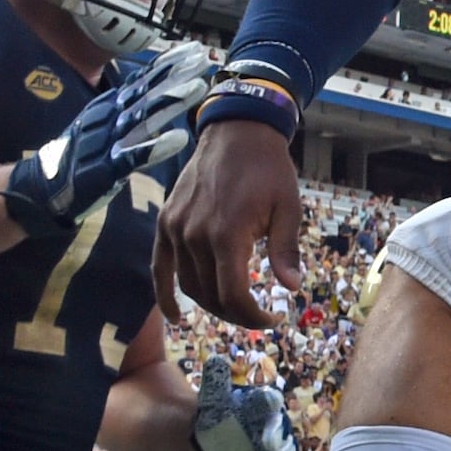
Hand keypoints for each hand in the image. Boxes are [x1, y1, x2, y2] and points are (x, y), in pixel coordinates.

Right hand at [4, 42, 215, 242]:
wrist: (46, 187)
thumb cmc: (83, 154)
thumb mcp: (104, 122)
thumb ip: (128, 105)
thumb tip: (154, 83)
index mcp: (109, 105)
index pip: (142, 79)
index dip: (168, 63)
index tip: (193, 48)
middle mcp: (108, 117)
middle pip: (146, 91)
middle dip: (176, 74)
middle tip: (203, 59)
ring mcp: (106, 141)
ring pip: (142, 117)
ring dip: (170, 102)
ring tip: (197, 87)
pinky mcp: (104, 169)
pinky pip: (132, 156)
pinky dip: (155, 147)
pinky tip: (177, 139)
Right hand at [158, 117, 307, 326]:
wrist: (237, 132)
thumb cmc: (268, 169)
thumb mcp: (288, 208)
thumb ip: (286, 250)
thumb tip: (291, 288)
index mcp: (227, 234)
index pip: (233, 296)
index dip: (252, 317)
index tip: (272, 319)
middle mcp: (195, 235)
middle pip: (210, 296)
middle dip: (236, 313)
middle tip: (257, 314)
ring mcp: (176, 229)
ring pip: (189, 286)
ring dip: (211, 305)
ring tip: (233, 308)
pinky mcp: (165, 222)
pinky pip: (159, 267)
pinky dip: (165, 295)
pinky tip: (176, 316)